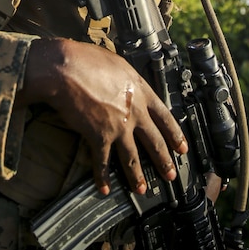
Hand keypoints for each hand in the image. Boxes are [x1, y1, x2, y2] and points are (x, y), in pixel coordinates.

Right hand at [18, 38, 187, 194]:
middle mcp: (135, 112)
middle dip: (164, 160)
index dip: (175, 134)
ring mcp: (119, 127)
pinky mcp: (99, 137)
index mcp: (141, 91)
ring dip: (137, 176)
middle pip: (154, 141)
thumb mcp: (117, 64)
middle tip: (170, 175)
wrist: (66, 70)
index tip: (181, 147)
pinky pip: (102, 163)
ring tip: (141, 189)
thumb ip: (127, 79)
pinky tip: (104, 189)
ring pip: (132, 158)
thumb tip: (128, 84)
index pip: (164, 117)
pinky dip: (102, 178)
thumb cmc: (87, 60)